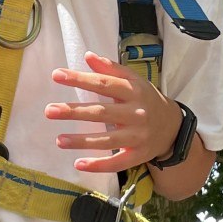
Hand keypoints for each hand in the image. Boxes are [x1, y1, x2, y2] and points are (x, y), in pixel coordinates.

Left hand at [45, 50, 180, 174]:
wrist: (173, 127)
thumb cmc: (146, 100)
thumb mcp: (134, 81)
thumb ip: (111, 69)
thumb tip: (88, 56)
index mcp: (133, 91)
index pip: (104, 84)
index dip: (80, 79)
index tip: (57, 76)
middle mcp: (136, 113)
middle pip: (102, 112)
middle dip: (74, 112)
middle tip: (50, 111)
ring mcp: (138, 137)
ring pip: (107, 140)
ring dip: (81, 141)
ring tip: (58, 140)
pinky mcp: (138, 156)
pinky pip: (116, 163)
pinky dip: (98, 165)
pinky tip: (78, 164)